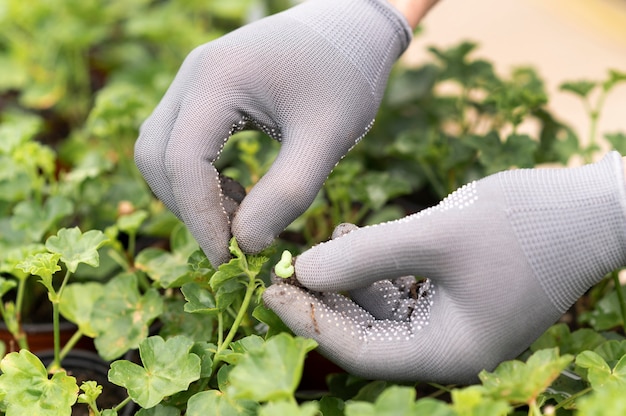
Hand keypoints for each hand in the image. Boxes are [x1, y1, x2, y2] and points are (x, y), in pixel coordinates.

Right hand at [134, 0, 412, 266]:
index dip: (201, 219)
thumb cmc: (347, 74)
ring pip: (161, 149)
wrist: (352, 25)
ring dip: (191, 193)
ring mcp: (195, 79)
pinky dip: (200, 176)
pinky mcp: (206, 89)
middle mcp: (194, 74)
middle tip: (233, 241)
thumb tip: (247, 243)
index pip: (183, 162)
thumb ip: (288, 192)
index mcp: (218, 79)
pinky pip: (181, 140)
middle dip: (187, 207)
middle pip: (156, 156)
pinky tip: (240, 192)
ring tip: (242, 216)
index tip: (230, 258)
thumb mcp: (327, 136)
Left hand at [264, 152, 625, 383]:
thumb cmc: (526, 225)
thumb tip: (303, 270)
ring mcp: (451, 324)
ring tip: (316, 244)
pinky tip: (351, 237)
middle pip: (362, 332)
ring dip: (345, 279)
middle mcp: (445, 349)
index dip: (307, 320)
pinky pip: (399, 291)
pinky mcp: (455, 299)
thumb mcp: (436, 235)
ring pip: (377, 310)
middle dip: (321, 299)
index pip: (355, 350)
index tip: (269, 287)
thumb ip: (365, 255)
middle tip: (282, 266)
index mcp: (444, 353)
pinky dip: (372, 268)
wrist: (591, 210)